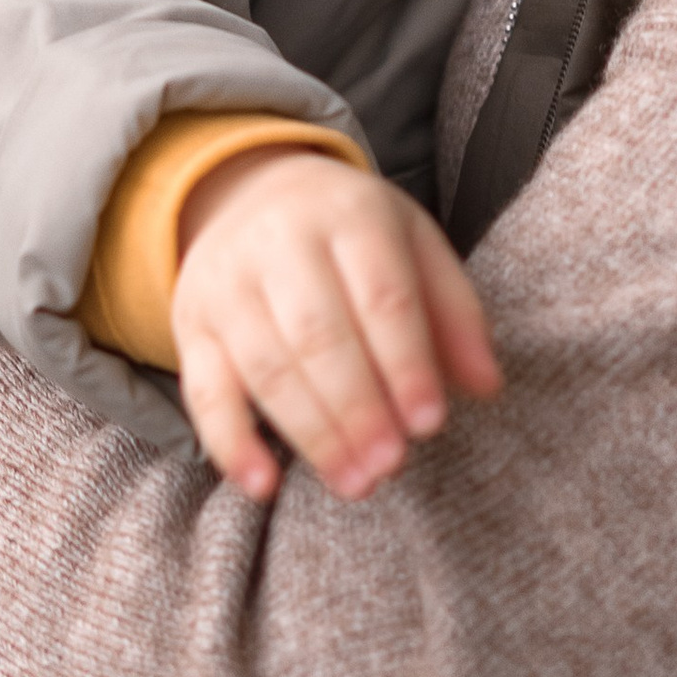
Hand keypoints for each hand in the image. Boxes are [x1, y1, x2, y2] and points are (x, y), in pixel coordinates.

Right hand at [170, 146, 501, 505]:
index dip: (406, 363)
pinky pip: (204, 390)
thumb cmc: (352, 235)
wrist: (253, 192)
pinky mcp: (190, 323)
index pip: (381, 295)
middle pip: (318, 334)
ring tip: (356, 482)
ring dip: (312, 433)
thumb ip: (455, 313)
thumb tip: (486, 385)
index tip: (429, 423)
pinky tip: (265, 485)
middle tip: (391, 464)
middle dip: (358, 407)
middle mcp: (280, 241)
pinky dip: (231, 443)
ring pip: (265, 366)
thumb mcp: (414, 246)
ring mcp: (226, 282)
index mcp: (350, 214)